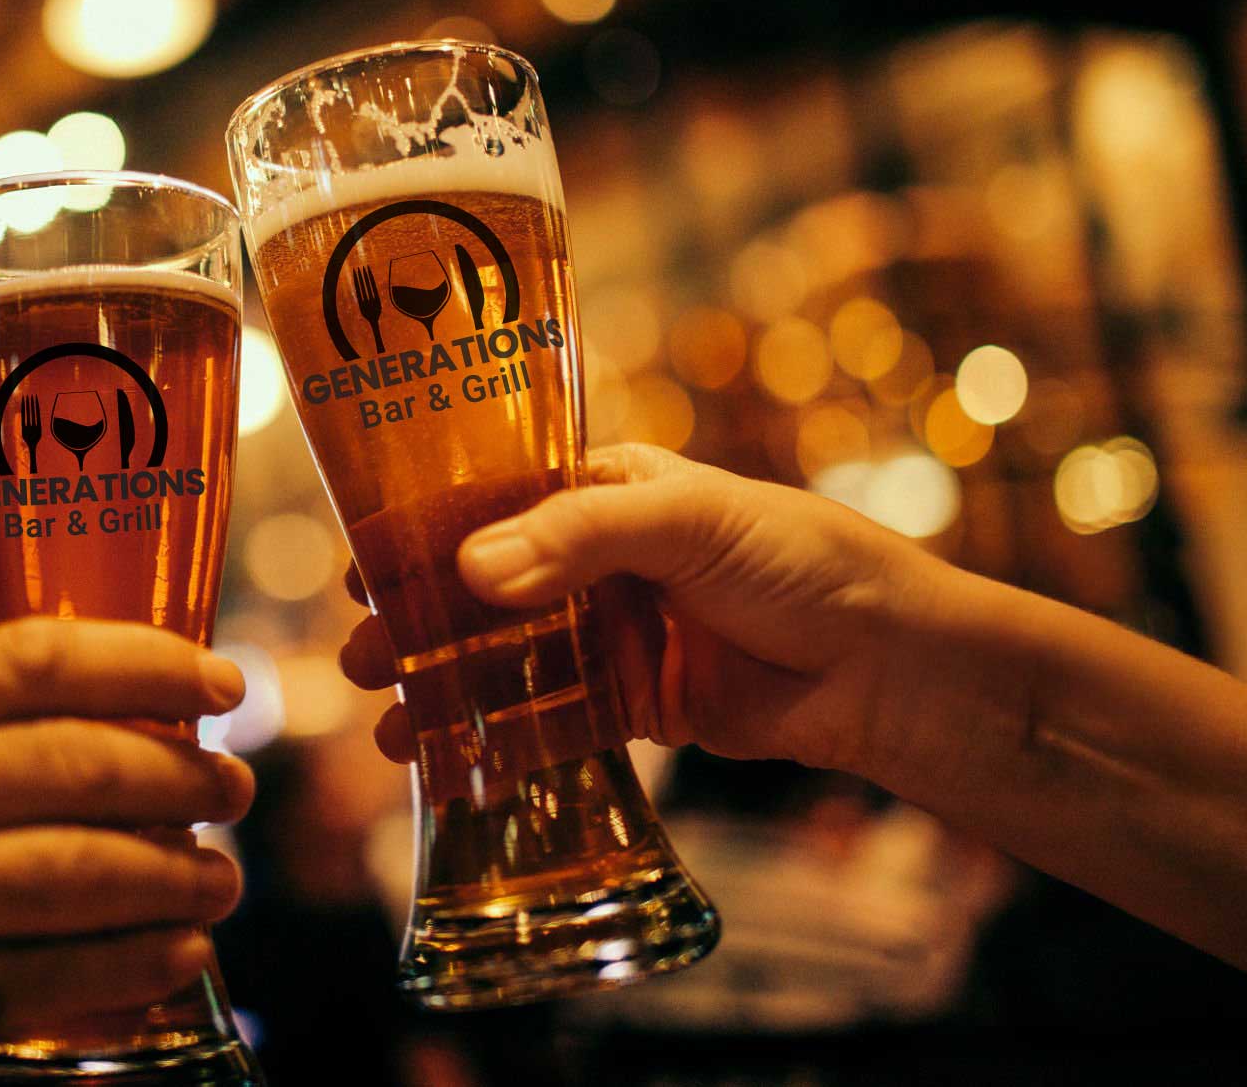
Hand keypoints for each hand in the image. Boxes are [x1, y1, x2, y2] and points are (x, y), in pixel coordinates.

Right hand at [341, 443, 975, 784]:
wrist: (888, 668)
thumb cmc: (802, 564)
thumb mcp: (690, 522)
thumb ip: (580, 539)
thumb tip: (473, 568)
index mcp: (611, 487)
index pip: (498, 499)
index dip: (426, 532)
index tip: (363, 566)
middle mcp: (602, 556)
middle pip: (487, 585)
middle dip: (419, 621)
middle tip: (358, 656)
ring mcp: (614, 632)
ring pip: (507, 656)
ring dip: (444, 685)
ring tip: (384, 721)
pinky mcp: (633, 702)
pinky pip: (548, 716)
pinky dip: (495, 736)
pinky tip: (442, 759)